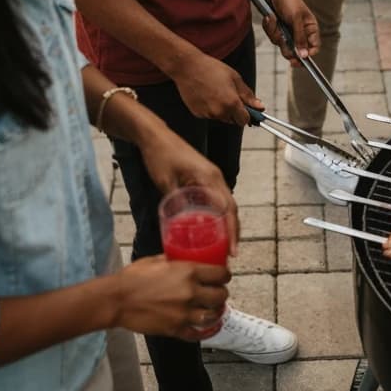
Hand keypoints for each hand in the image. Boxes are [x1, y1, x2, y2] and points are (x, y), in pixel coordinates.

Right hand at [111, 255, 229, 341]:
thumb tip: (184, 257)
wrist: (117, 300)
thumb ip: (176, 259)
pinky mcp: (175, 329)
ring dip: (215, 312)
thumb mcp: (158, 259)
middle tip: (217, 292)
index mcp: (189, 271)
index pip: (220, 274)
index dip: (225, 275)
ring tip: (212, 309)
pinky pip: (196, 334)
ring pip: (212, 315)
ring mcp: (183, 313)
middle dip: (221, 294)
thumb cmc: (134, 277)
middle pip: (221, 296)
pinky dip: (202, 331)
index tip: (223, 276)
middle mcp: (190, 292)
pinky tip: (203, 327)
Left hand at [138, 130, 239, 252]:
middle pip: (231, 208)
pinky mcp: (205, 177)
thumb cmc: (161, 156)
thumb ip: (175, 202)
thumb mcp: (165, 182)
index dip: (233, 231)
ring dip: (229, 224)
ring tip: (225, 245)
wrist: (155, 136)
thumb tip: (179, 226)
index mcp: (210, 178)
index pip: (228, 208)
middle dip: (234, 231)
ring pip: (226, 204)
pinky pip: (218, 199)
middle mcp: (215, 177)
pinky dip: (220, 214)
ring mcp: (212, 177)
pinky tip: (213, 227)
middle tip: (230, 255)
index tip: (233, 251)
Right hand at [171, 47, 262, 126]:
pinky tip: (207, 94)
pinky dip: (211, 109)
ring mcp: (207, 114)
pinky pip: (209, 115)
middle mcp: (219, 112)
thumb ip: (248, 95)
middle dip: (235, 111)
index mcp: (231, 103)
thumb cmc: (212, 69)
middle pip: (233, 120)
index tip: (247, 108)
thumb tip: (261, 107)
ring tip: (216, 91)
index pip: (245, 120)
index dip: (247, 114)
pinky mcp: (197, 114)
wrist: (187, 67)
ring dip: (223, 110)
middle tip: (230, 94)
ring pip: (221, 118)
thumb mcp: (235, 78)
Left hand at [259, 0, 319, 62]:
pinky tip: (270, 17)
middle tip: (281, 38)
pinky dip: (270, 27)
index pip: (314, 47)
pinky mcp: (279, 29)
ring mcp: (289, 32)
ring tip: (273, 18)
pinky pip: (274, 36)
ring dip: (275, 32)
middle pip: (296, 50)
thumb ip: (300, 38)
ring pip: (282, 44)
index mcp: (311, 29)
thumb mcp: (296, 19)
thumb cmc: (289, 1)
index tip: (297, 60)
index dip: (307, 55)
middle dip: (286, 44)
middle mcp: (301, 32)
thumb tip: (304, 55)